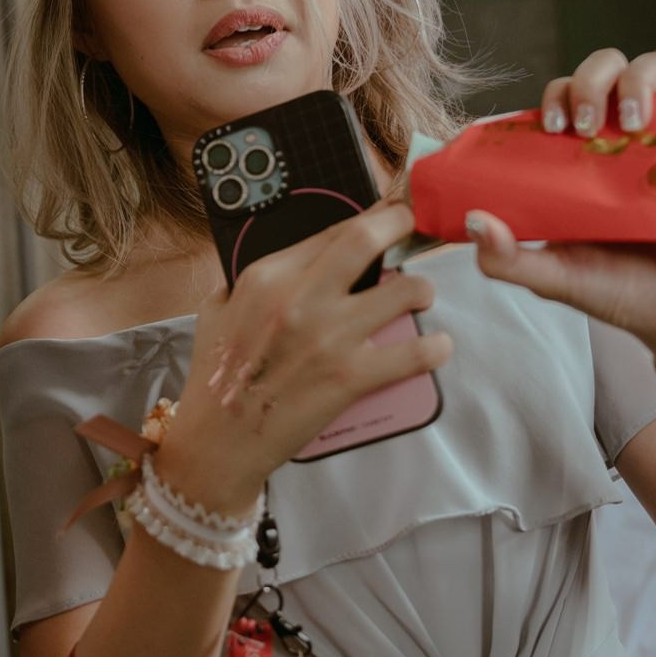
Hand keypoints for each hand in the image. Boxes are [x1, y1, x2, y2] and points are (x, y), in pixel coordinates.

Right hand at [156, 204, 452, 513]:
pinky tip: (438, 346)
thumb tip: (283, 262)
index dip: (368, 217)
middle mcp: (301, 299)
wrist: (219, 440)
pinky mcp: (349, 377)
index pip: (332, 230)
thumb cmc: (217, 377)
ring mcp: (329, 337)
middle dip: (399, 223)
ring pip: (403, 291)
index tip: (386, 216)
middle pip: (366, 239)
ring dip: (421, 289)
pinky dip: (434, 348)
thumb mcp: (217, 311)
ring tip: (421, 295)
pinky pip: (412, 354)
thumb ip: (245, 280)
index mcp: (267, 277)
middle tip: (412, 227)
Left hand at [469, 50, 655, 374]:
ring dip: (641, 81)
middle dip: (592, 81)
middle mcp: (626, 137)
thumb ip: (509, 259)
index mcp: (583, 157)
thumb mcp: (557, 279)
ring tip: (637, 124)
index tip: (556, 127)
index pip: (564, 95)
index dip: (556, 96)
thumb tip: (473, 218)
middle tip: (590, 128)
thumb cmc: (620, 293)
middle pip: (605, 67)